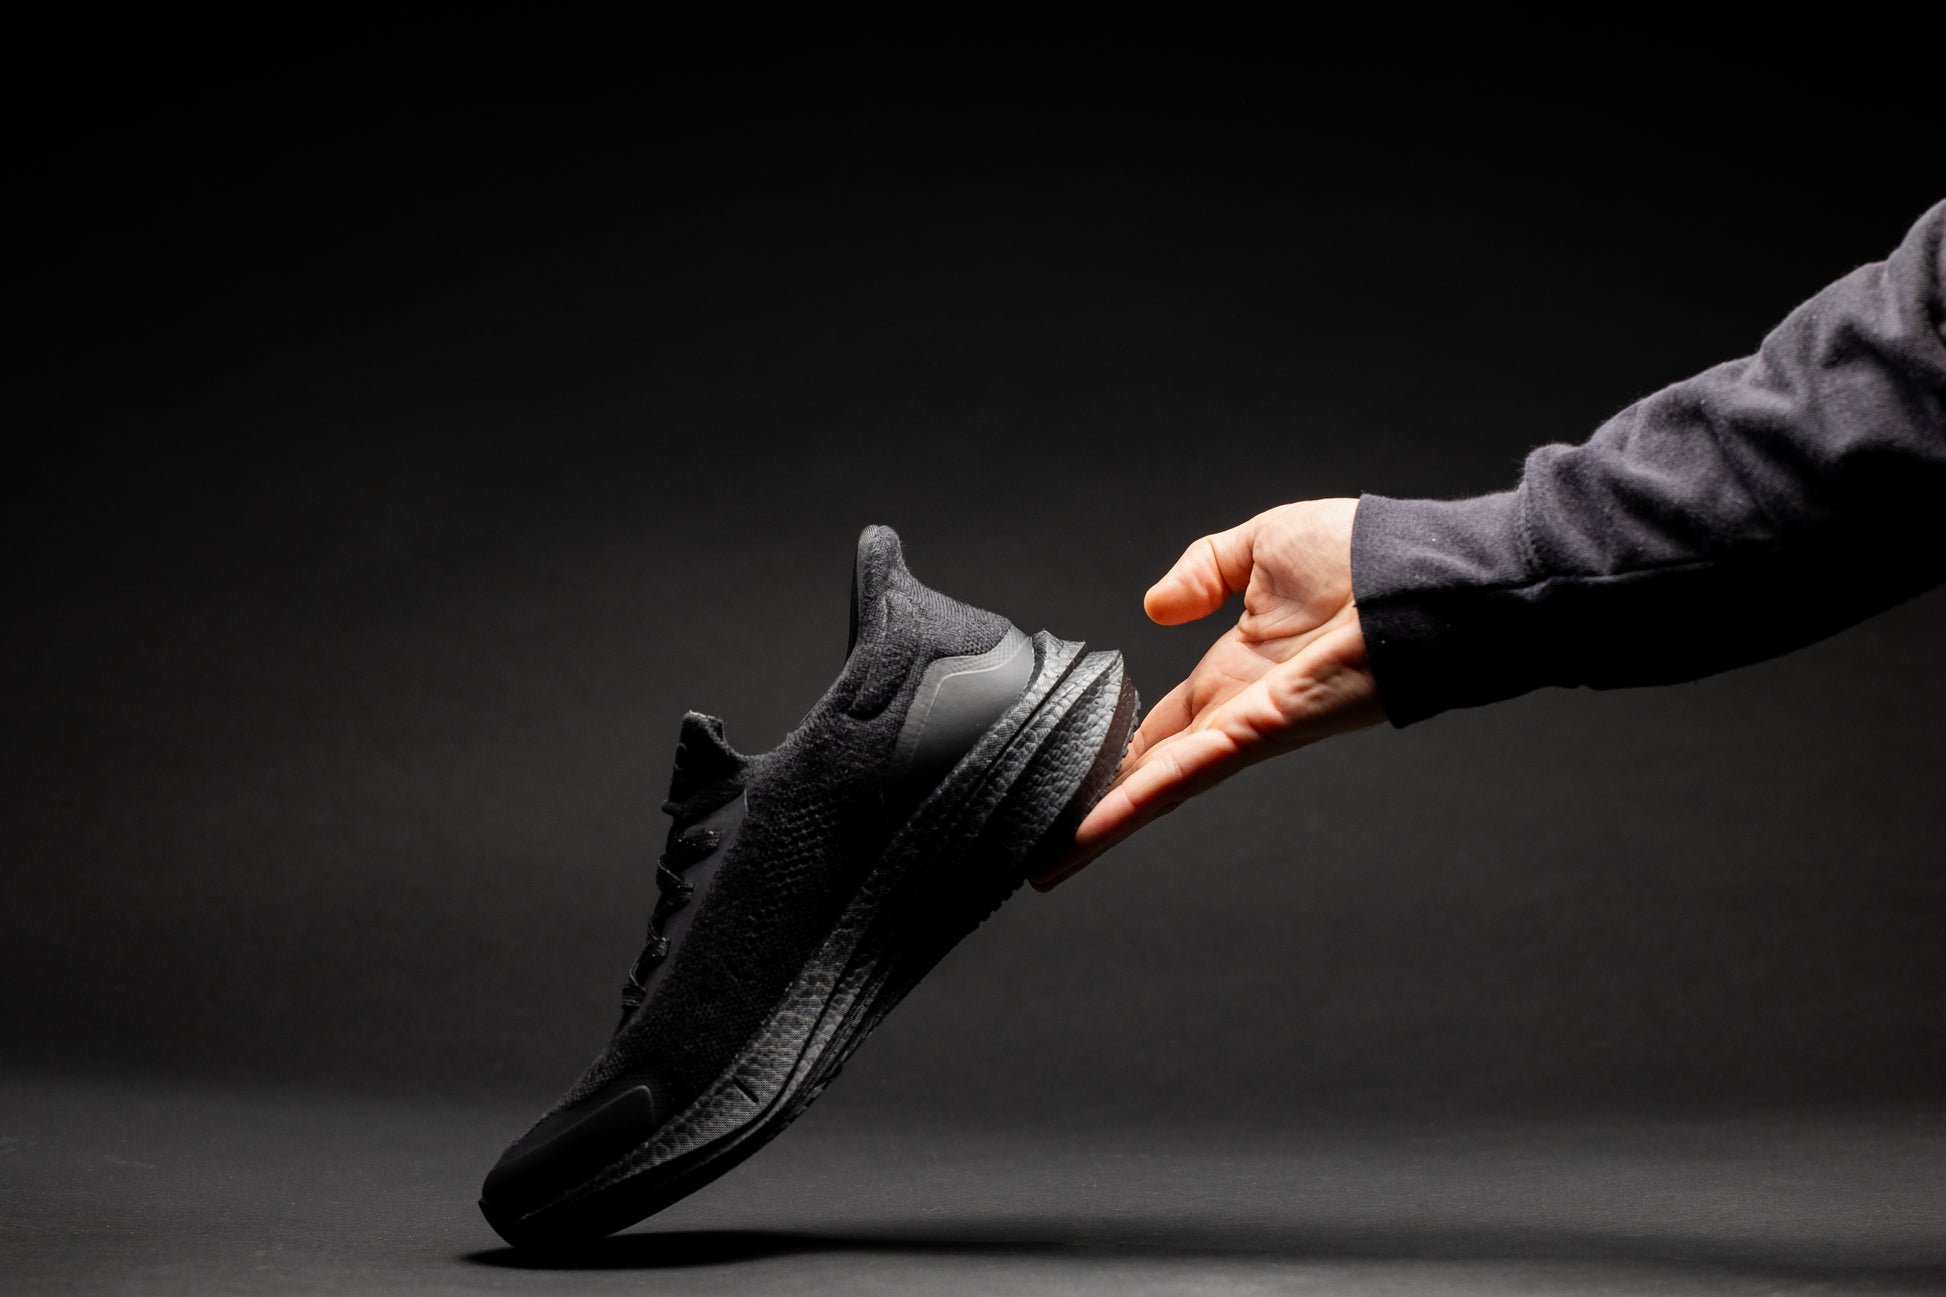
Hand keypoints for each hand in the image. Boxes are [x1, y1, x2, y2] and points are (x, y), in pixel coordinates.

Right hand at [1031, 498, 1385, 889]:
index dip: (1117, 757)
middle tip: (1045, 847)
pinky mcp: (1262, 732)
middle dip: (1099, 811)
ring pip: (1160, 787)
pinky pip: (1186, 771)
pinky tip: (1094, 827)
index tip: (1073, 780)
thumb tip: (1157, 607)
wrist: (1422, 574)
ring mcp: (1247, 729)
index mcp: (1233, 676)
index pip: (1161, 730)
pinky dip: (1138, 800)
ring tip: (1051, 860)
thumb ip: (1205, 570)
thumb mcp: (1261, 546)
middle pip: (1152, 775)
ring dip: (1104, 825)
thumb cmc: (1365, 557)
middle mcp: (1234, 714)